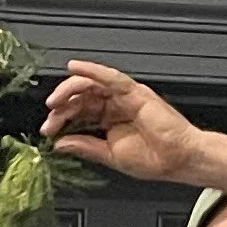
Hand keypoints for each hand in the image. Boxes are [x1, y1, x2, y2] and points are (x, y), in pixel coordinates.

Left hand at [42, 61, 206, 183]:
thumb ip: (85, 146)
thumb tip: (60, 144)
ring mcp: (124, 96)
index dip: (61, 118)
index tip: (48, 130)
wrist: (179, 160)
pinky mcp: (134, 91)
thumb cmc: (154, 159)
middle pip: (81, 96)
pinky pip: (110, 76)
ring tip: (55, 100)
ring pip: (91, 84)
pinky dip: (92, 69)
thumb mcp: (110, 155)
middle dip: (61, 106)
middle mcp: (115, 105)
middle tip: (50, 118)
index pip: (78, 111)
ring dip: (69, 89)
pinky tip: (75, 67)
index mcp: (109, 119)